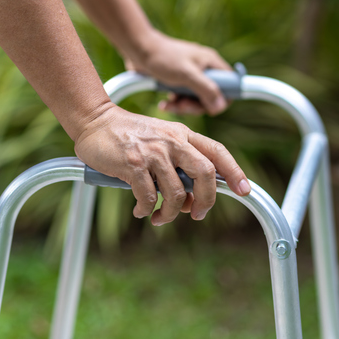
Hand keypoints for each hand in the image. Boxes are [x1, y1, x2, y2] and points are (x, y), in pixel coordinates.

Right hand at [74, 105, 250, 224]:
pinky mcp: (133, 164)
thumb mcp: (161, 138)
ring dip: (169, 213)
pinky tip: (140, 211)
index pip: (217, 151)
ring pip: (176, 192)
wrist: (94, 120)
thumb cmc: (128, 135)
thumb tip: (191, 196)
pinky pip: (149, 197)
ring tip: (159, 218)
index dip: (234, 171)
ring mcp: (154, 152)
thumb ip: (178, 160)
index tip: (244, 190)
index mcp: (183, 134)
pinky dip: (146, 210)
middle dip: (206, 200)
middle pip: (205, 173)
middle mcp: (172, 141)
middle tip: (196, 215)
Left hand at [124, 31, 232, 115]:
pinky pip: (183, 98)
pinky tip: (164, 102)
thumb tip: (220, 105)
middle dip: (197, 106)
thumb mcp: (187, 75)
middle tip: (182, 106)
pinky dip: (175, 103)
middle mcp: (204, 69)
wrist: (138, 49)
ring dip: (183, 106)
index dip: (224, 99)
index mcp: (211, 63)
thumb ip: (206, 89)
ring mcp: (191, 75)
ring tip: (169, 104)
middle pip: (212, 97)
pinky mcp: (178, 81)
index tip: (209, 108)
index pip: (230, 84)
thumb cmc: (163, 58)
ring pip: (196, 100)